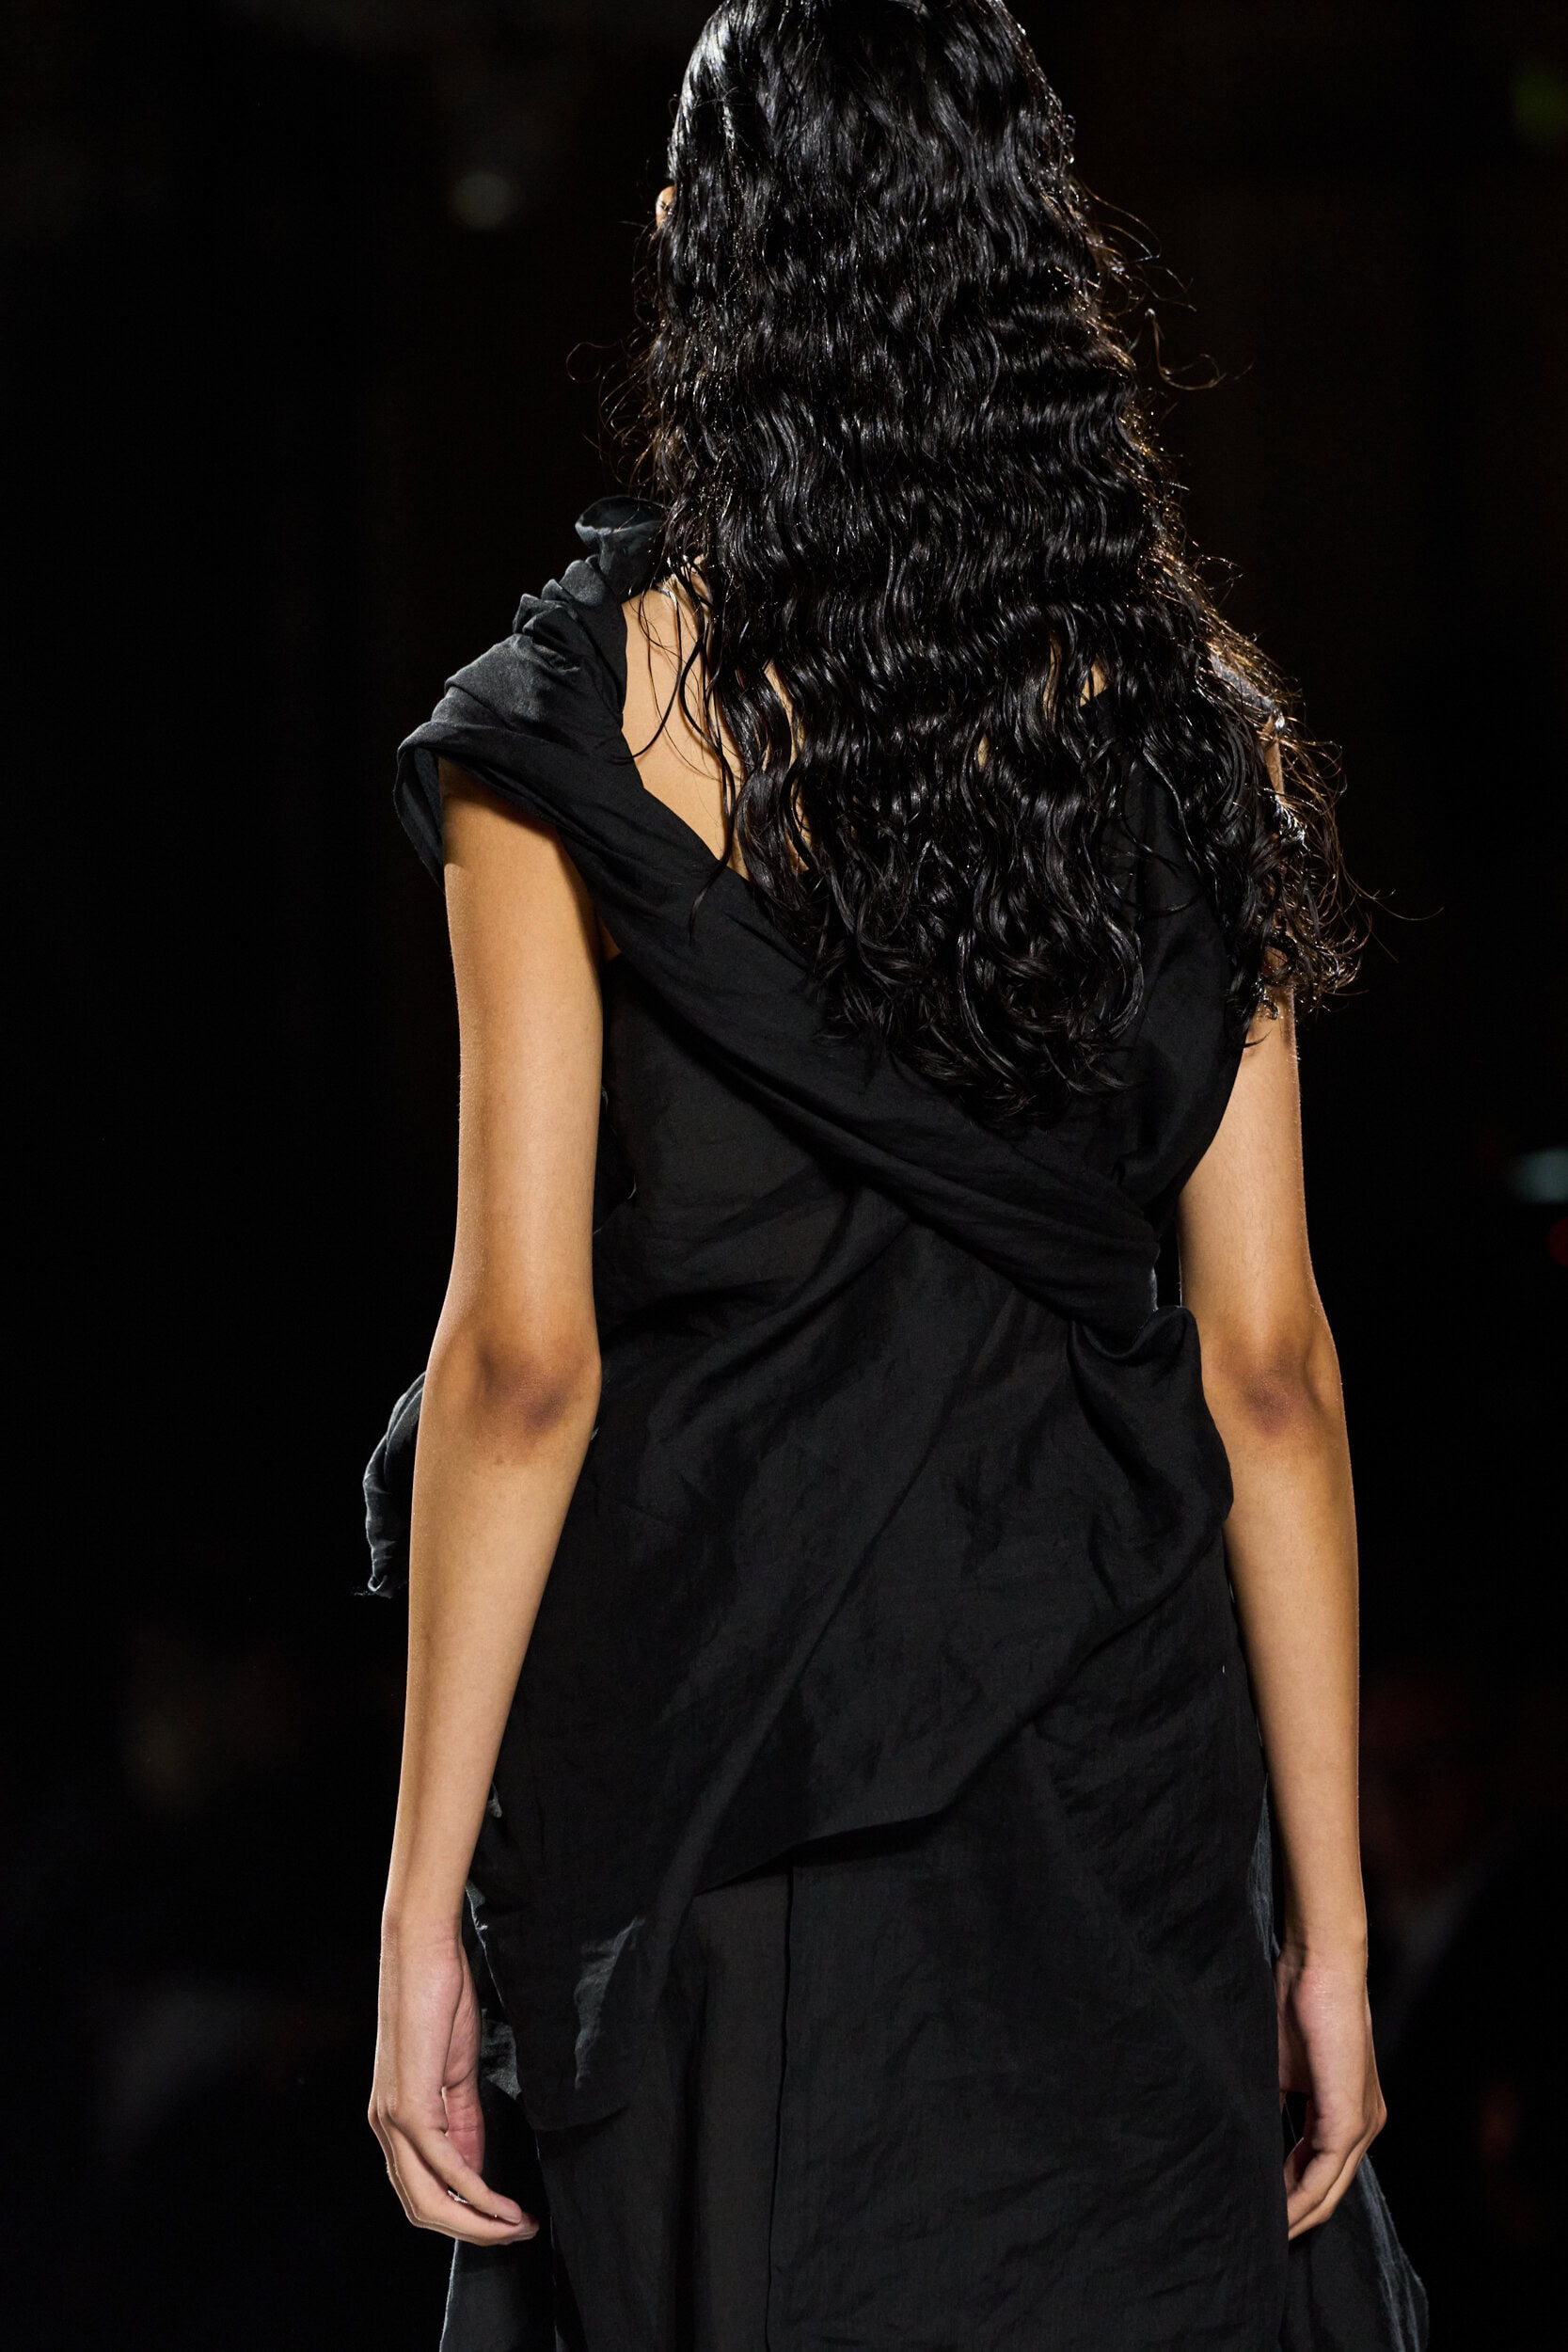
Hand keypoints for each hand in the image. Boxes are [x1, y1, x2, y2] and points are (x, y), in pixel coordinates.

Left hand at [368, 1921, 538, 2243]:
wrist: (421, 1952)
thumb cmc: (437, 1999)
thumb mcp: (455, 2069)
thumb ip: (462, 2119)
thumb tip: (474, 2167)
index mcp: (392, 2120)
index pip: (422, 2190)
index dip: (464, 2215)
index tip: (507, 2220)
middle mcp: (384, 2128)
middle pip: (422, 2208)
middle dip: (473, 2231)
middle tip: (517, 2232)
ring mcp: (393, 2120)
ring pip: (427, 2199)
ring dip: (476, 2222)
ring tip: (516, 2225)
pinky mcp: (409, 2106)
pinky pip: (443, 2166)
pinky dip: (475, 2192)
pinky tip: (501, 2202)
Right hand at [1275, 1946, 1385, 2237]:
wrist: (1319, 1963)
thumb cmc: (1294, 2001)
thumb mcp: (1278, 2067)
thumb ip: (1274, 2105)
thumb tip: (1248, 2137)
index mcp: (1348, 2110)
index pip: (1320, 2169)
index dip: (1291, 2196)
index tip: (1259, 2214)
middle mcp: (1365, 2124)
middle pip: (1328, 2190)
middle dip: (1294, 2218)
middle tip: (1257, 2238)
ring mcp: (1362, 2123)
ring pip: (1328, 2190)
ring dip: (1295, 2215)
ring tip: (1261, 2233)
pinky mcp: (1349, 2118)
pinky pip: (1324, 2174)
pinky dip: (1298, 2197)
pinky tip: (1274, 2212)